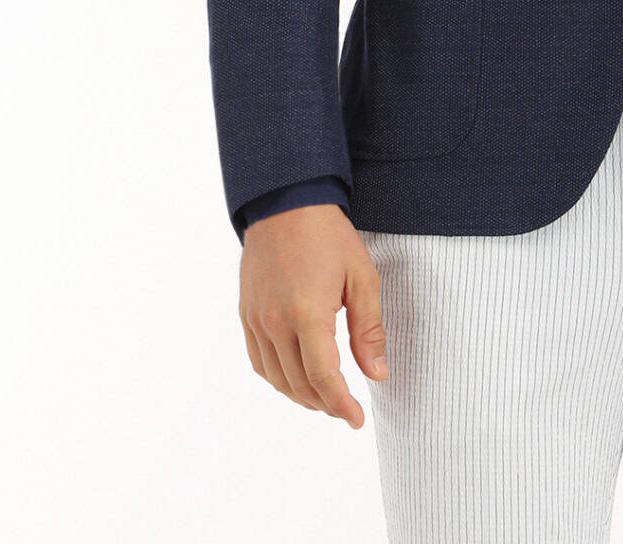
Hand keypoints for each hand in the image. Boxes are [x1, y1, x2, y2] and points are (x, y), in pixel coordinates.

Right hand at [238, 203, 388, 426]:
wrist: (286, 203)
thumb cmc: (328, 236)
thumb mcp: (361, 277)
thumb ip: (369, 329)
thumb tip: (377, 374)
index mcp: (307, 313)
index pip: (324, 378)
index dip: (342, 405)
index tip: (357, 420)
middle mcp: (275, 322)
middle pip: (300, 384)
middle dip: (325, 404)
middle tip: (347, 408)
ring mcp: (256, 320)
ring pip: (277, 379)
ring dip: (302, 396)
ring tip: (326, 398)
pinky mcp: (246, 314)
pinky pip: (259, 361)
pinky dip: (278, 379)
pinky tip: (296, 378)